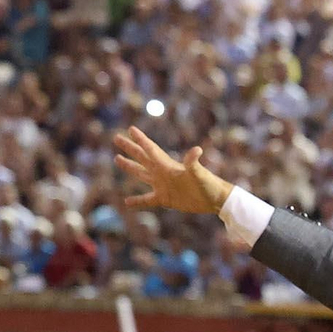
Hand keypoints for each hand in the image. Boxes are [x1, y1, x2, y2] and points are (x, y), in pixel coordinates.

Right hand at [115, 126, 233, 214]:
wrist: (215, 200)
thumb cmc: (209, 184)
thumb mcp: (199, 173)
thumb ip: (194, 162)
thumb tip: (197, 150)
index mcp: (168, 165)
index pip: (150, 149)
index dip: (141, 139)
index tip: (130, 129)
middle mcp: (163, 173)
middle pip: (142, 157)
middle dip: (130, 148)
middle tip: (117, 137)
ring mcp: (163, 185)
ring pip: (141, 174)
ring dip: (130, 167)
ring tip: (117, 159)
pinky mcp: (165, 199)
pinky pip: (147, 200)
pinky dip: (137, 201)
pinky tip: (126, 202)